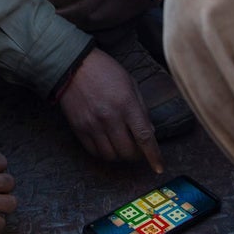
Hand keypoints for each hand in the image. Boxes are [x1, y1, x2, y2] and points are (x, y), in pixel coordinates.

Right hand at [58, 50, 164, 172]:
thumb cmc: (106, 71)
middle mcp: (110, 117)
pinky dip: (104, 153)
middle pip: (127, 151)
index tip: (159, 167)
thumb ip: (141, 109)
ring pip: (111, 156)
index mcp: (126, 104)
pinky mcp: (79, 128)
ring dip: (120, 155)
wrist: (74, 65)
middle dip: (136, 155)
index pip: (144, 137)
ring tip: (121, 145)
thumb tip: (150, 133)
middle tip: (137, 149)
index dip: (154, 156)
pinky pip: (94, 152)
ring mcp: (93, 124)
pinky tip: (108, 144)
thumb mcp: (130, 84)